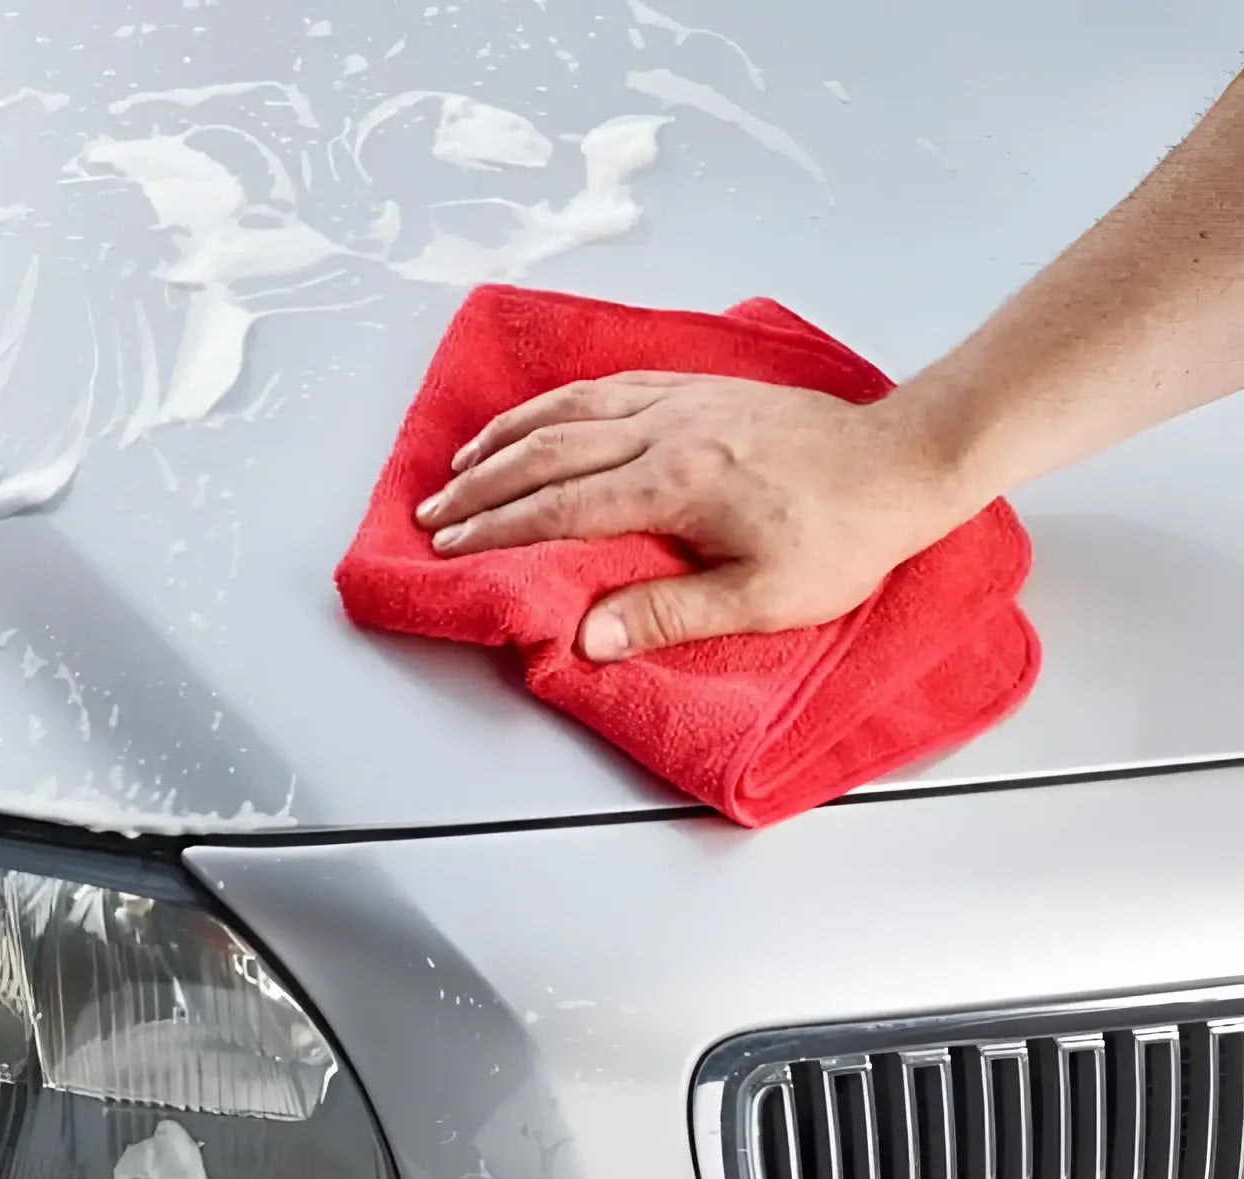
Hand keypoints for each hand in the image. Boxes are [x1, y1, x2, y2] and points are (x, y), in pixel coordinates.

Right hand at [414, 372, 977, 660]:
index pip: (560, 506)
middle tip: (434, 507)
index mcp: (675, 484)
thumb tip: (587, 636)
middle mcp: (667, 431)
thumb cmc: (843, 535)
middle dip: (481, 482)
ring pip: (570, 410)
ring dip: (508, 435)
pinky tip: (542, 414)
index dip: (497, 527)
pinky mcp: (698, 388)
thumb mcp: (762, 598)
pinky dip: (560, 401)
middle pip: (548, 451)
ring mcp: (681, 401)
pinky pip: (609, 386)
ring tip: (464, 459)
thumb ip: (667, 614)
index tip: (450, 543)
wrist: (901, 462)